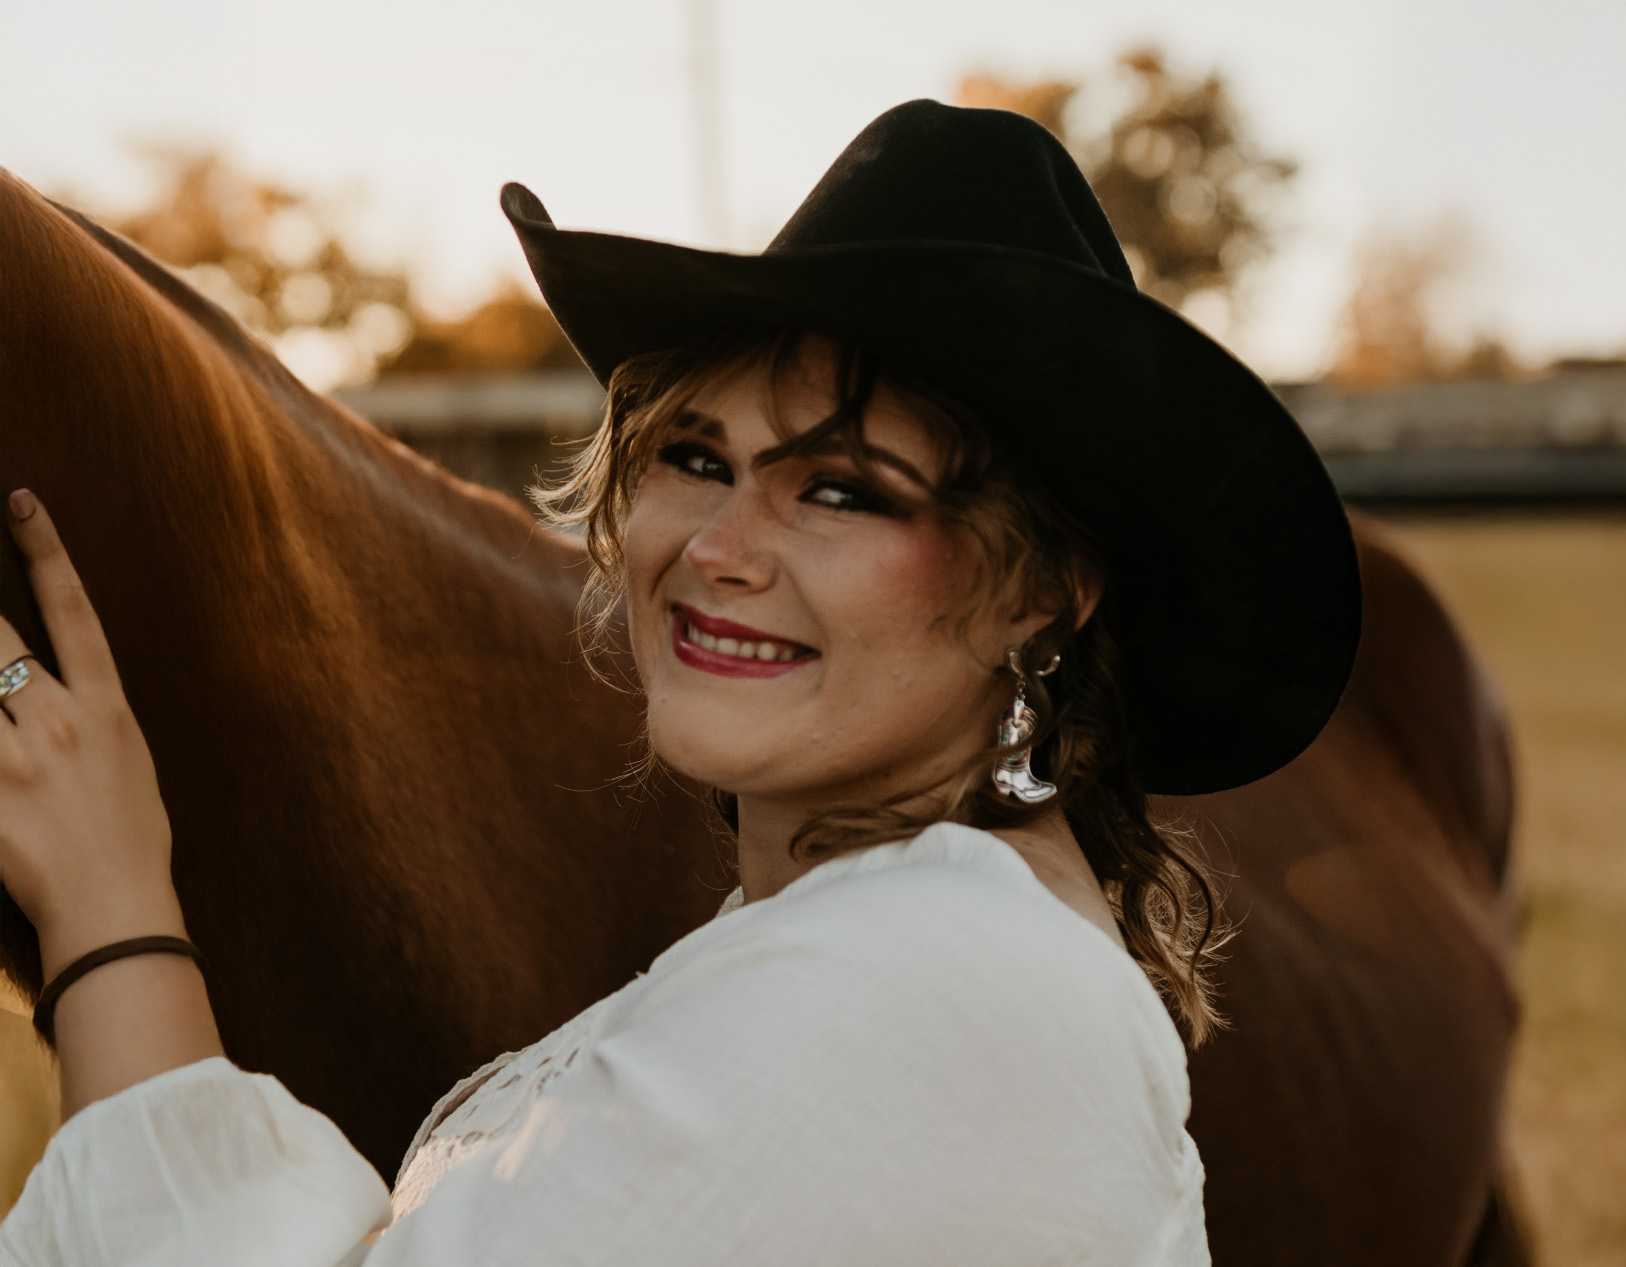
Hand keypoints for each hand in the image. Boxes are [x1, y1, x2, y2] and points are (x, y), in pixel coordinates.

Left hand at [0, 489, 183, 980]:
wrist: (116, 911)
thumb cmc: (133, 844)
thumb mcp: (131, 766)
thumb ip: (91, 720)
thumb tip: (60, 690)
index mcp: (106, 707)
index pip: (72, 610)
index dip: (45, 551)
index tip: (19, 502)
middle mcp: (59, 719)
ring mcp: (16, 758)